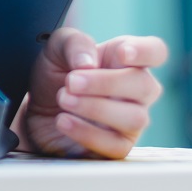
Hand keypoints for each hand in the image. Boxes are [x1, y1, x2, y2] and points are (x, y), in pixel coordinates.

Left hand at [18, 29, 166, 158]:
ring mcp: (131, 120)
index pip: (155, 51)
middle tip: (71, 81)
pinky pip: (116, 146)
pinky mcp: (118, 146)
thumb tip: (88, 63)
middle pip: (145, 86)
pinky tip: (63, 120)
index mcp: (126, 60)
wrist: (35, 109)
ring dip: (95, 108)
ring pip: (135, 118)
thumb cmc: (55, 75)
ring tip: (64, 100)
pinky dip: (86, 133)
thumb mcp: (56, 49)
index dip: (145, 51)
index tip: (122, 53)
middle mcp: (137, 90)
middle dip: (106, 83)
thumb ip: (74, 44)